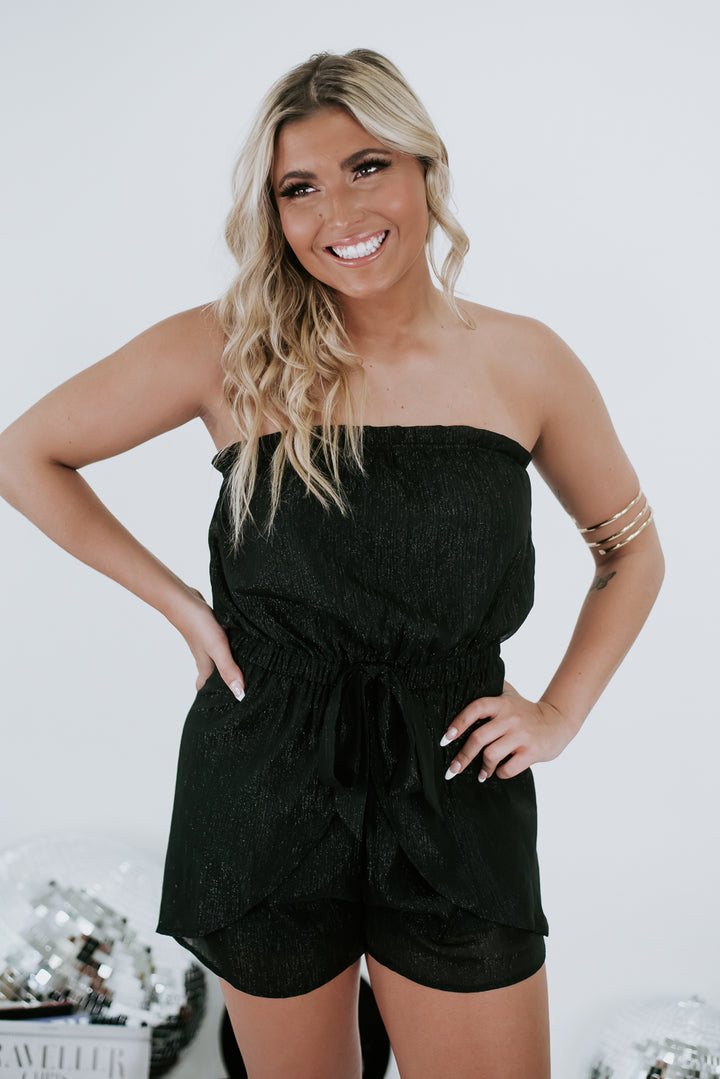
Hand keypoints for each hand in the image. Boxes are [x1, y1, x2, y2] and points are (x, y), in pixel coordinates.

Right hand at [171, 587, 245, 699]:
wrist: (183, 599)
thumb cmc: (198, 625)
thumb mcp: (217, 648)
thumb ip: (228, 669)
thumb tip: (239, 694)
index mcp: (206, 665)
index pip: (205, 686)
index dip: (211, 695)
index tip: (221, 704)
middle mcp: (205, 655)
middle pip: (212, 673)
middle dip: (220, 681)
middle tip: (235, 689)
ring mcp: (206, 642)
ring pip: (216, 658)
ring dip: (225, 663)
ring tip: (238, 669)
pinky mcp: (210, 629)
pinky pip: (220, 643)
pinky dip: (227, 647)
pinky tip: (237, 643)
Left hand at [440, 681, 575, 781]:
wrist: (558, 722)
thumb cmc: (527, 711)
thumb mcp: (510, 694)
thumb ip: (490, 688)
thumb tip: (464, 681)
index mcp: (502, 703)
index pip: (475, 709)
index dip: (458, 723)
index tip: (445, 740)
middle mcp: (511, 717)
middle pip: (478, 738)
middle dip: (462, 757)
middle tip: (452, 770)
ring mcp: (521, 735)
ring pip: (491, 754)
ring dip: (483, 767)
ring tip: (482, 773)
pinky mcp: (532, 752)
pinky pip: (507, 768)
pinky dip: (499, 773)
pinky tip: (498, 772)